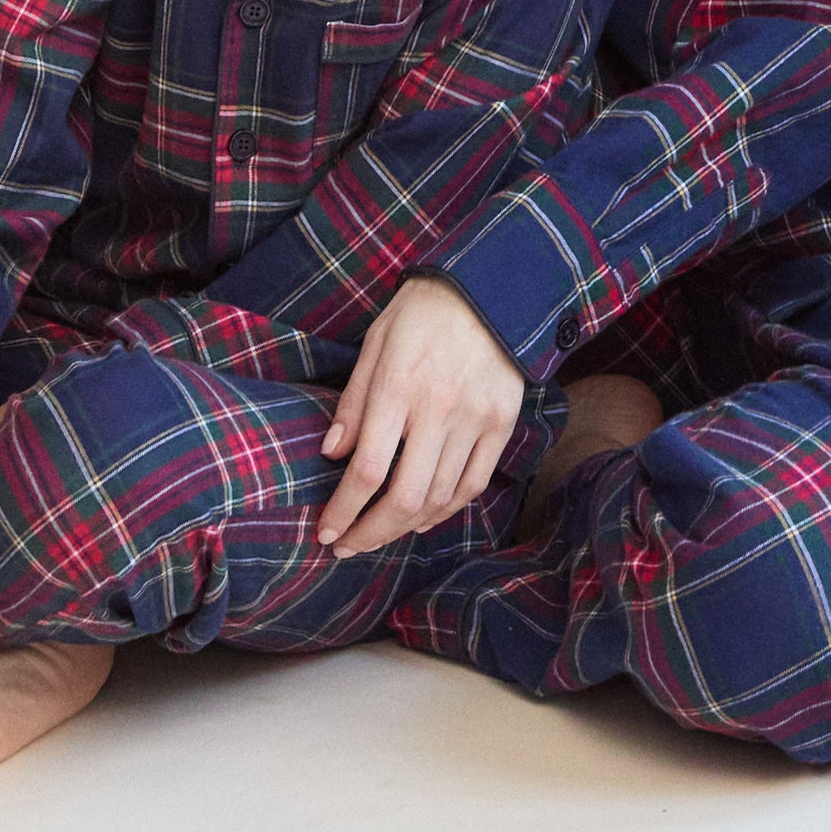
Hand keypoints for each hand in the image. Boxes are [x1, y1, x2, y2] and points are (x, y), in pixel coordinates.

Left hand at [315, 276, 524, 559]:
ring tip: (380, 535)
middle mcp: (440, 408)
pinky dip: (447, 510)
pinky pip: (474, 483)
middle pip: (404, 496)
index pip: (367, 469)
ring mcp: (476, 417)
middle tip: (348, 546)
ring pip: (439, 497)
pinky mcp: (503, 421)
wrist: (491, 285)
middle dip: (371, 532)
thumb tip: (332, 455)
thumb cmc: (422, 311)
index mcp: (400, 386)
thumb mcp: (376, 343)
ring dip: (403, 527)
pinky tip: (423, 519)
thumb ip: (354, 402)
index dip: (344, 510)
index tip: (327, 531)